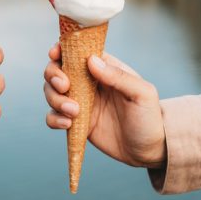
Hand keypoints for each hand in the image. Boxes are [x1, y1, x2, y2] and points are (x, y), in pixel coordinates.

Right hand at [43, 44, 165, 167]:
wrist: (148, 150)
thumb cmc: (149, 117)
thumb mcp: (141, 93)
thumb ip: (118, 76)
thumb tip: (92, 60)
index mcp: (104, 68)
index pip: (78, 51)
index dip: (62, 49)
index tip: (55, 54)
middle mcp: (88, 82)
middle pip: (57, 70)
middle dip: (53, 75)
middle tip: (65, 87)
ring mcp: (80, 102)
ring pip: (51, 92)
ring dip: (55, 99)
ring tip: (74, 112)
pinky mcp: (75, 122)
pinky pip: (53, 116)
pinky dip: (54, 118)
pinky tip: (68, 124)